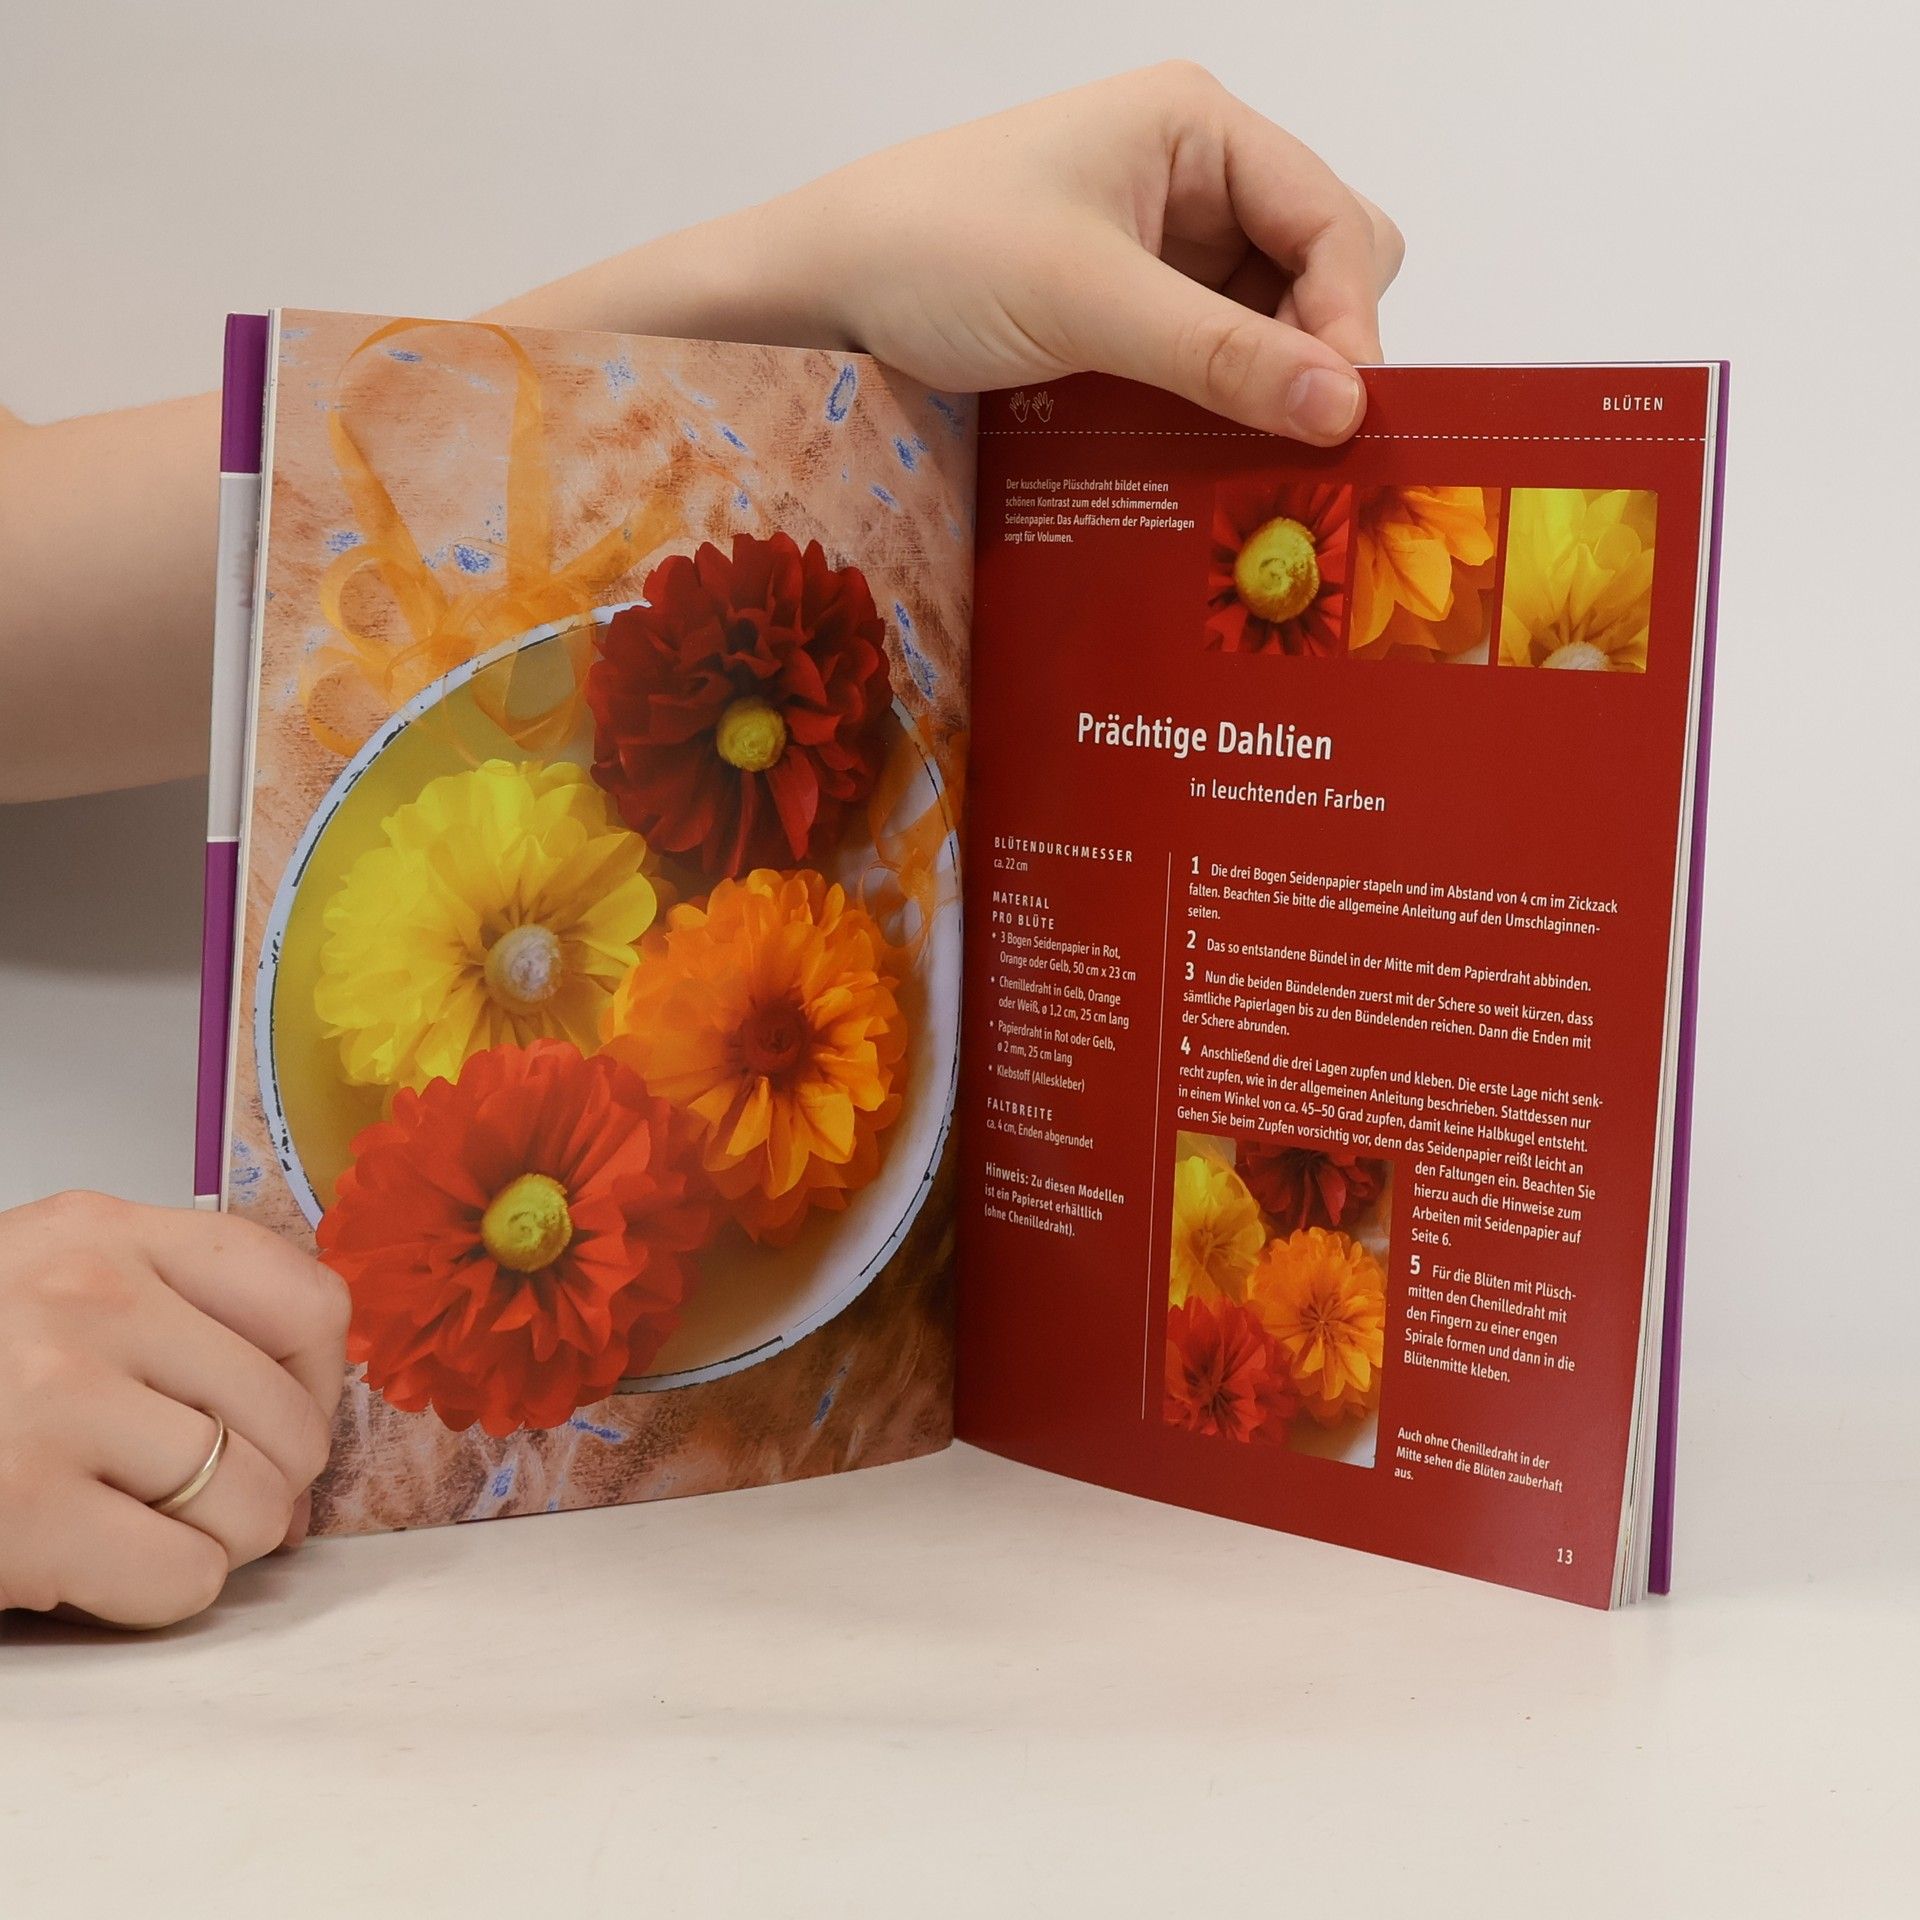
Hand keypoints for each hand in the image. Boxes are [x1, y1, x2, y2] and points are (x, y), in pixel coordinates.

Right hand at [0, 1191, 348, 1627]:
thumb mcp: (45, 1280)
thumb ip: (167, 1305)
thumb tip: (306, 1409)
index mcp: (105, 1231)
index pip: (309, 1299)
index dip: (320, 1380)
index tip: (288, 1412)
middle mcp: (90, 1301)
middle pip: (292, 1419)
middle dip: (275, 1481)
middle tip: (219, 1497)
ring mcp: (54, 1405)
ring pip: (255, 1504)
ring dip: (224, 1542)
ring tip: (157, 1529)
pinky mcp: (21, 1513)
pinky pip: (184, 1576)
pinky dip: (166, 1592)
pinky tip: (107, 1567)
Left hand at [775, 63, 1402, 442]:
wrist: (824, 288)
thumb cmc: (936, 253)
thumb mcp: (1087, 302)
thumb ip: (1220, 355)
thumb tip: (1344, 409)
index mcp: (1197, 127)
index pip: (1333, 219)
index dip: (1351, 320)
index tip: (1348, 418)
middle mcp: (1195, 173)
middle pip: (1323, 264)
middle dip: (1320, 349)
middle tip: (1300, 440)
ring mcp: (1165, 241)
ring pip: (1274, 317)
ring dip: (1272, 385)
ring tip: (1253, 456)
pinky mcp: (1131, 302)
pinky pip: (1214, 352)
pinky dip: (1224, 398)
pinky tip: (1210, 446)